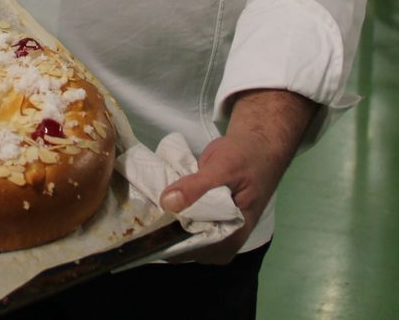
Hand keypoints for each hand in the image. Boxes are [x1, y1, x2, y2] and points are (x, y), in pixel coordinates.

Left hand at [159, 89, 316, 263]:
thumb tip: (167, 203)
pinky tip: (157, 202)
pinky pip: (182, 225)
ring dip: (163, 222)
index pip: (192, 250)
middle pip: (184, 246)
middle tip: (141, 210)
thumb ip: (197, 186)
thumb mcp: (222, 167)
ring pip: (180, 237)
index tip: (144, 224)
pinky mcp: (205, 222)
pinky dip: (169, 215)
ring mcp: (213, 233)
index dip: (166, 239)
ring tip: (146, 204)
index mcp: (232, 237)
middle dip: (161, 231)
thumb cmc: (245, 158)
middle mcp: (222, 243)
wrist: (257, 147)